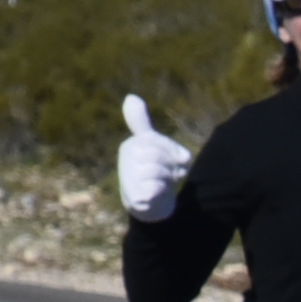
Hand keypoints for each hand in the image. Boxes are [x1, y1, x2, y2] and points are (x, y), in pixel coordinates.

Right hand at [116, 95, 192, 223]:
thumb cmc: (157, 172)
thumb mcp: (155, 145)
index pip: (159, 142)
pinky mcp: (135, 197)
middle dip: (171, 167)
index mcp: (132, 145)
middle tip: (170, 175)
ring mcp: (128, 178)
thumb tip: (130, 97)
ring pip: (158, 172)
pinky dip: (163, 193)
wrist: (153, 204)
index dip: (173, 153)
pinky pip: (156, 189)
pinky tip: (157, 195)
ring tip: (163, 184)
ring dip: (168, 180)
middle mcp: (127, 159)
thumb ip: (143, 124)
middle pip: (159, 156)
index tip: (173, 161)